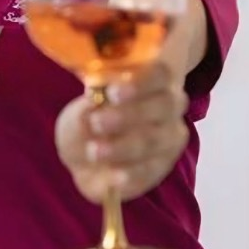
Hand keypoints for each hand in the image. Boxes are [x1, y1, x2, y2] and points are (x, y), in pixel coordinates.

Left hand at [56, 62, 188, 203]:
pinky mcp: (162, 167)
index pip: (159, 73)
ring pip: (155, 140)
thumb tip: (93, 100)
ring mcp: (169, 139)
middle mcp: (169, 107)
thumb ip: (87, 107)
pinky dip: (131, 173)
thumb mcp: (79, 112)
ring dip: (123, 146)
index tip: (112, 92)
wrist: (85, 158)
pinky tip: (114, 175)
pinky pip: (151, 169)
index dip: (140, 81)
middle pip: (163, 104)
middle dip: (129, 113)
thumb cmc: (88, 121)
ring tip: (94, 151)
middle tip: (97, 122)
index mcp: (152, 81)